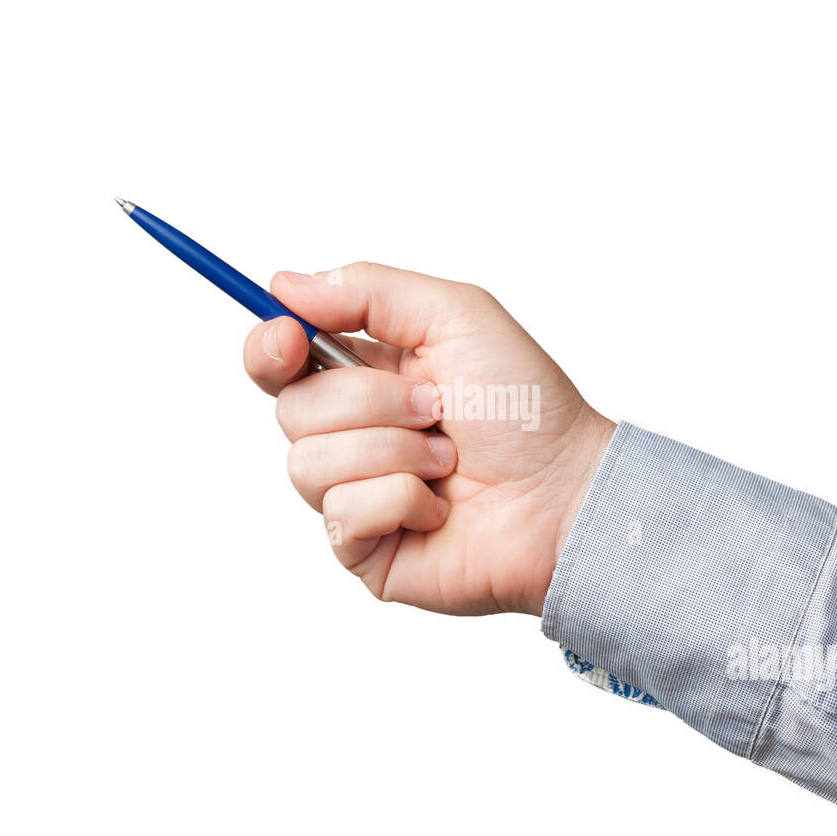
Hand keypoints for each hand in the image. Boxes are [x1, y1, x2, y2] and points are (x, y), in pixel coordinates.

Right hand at [243, 263, 613, 615]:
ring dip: (393, 452)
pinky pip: (342, 515)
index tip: (288, 337)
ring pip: (308, 463)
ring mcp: (354, 494)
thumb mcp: (454, 315)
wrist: (567, 493)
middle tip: (436, 408)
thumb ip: (367, 290)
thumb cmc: (526, 408)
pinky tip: (439, 508)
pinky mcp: (365, 550)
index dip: (269, 348)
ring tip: (447, 461)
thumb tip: (283, 285)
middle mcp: (352, 435)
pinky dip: (400, 501)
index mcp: (365, 376)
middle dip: (370, 402)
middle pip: (291, 408)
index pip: (278, 360)